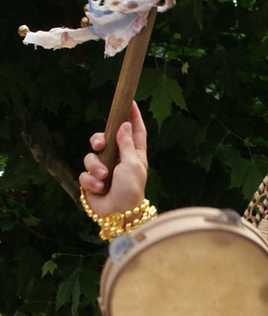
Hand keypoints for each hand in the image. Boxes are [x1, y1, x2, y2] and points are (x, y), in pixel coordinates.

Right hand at [79, 100, 147, 217]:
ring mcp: (104, 171)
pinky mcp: (92, 182)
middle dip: (98, 139)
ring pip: (90, 157)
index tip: (130, 102)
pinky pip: (84, 173)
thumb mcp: (132, 164)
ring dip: (95, 167)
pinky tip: (99, 188)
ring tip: (103, 177)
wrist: (120, 214)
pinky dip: (91, 180)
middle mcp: (119, 160)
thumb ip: (126, 144)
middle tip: (99, 144)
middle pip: (104, 139)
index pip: (135, 132)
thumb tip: (124, 124)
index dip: (133, 117)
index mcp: (134, 155)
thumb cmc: (131, 190)